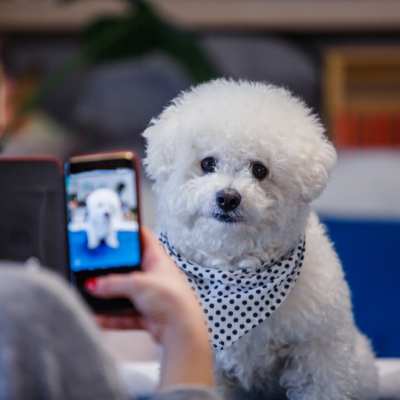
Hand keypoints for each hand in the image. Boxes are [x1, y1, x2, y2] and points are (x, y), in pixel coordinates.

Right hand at [85, 227, 213, 388]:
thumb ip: (114, 284)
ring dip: (109, 295)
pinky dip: (111, 317)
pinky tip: (98, 317)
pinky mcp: (147, 314)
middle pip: (129, 267)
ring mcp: (151, 295)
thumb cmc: (173, 300)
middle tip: (95, 265)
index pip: (143, 238)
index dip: (129, 232)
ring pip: (125, 292)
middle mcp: (154, 276)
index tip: (113, 230)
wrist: (182, 331)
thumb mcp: (138, 284)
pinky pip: (124, 313)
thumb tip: (95, 284)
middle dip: (112, 268)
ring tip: (91, 293)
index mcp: (158, 260)